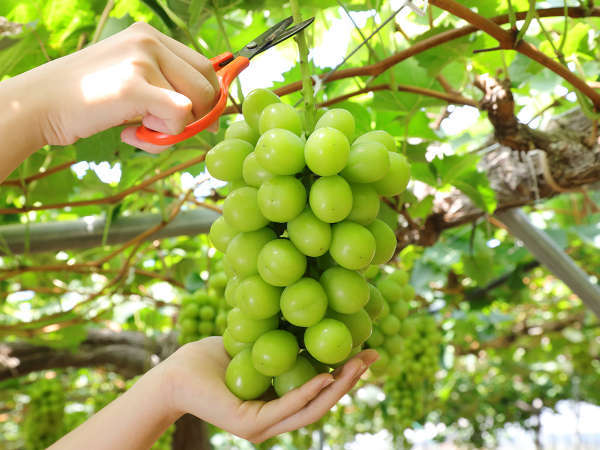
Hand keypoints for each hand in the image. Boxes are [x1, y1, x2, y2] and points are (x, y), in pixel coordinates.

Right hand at [28, 22, 218, 152]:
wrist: (40, 104)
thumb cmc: (90, 101)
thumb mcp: (134, 83)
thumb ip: (169, 91)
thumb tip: (213, 120)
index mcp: (151, 36)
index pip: (204, 68)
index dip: (208, 100)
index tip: (195, 120)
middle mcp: (149, 41)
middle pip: (207, 86)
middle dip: (198, 117)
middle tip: (163, 129)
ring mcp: (141, 60)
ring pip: (195, 105)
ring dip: (173, 130)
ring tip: (139, 129)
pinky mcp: (133, 85)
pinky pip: (180, 116)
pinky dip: (163, 136)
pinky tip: (130, 134)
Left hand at [161, 336, 377, 442]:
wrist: (173, 374)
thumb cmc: (211, 359)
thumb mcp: (255, 344)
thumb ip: (280, 340)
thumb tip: (308, 314)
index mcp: (278, 402)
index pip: (319, 391)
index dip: (345, 374)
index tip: (366, 350)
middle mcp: (275, 418)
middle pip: (322, 403)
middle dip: (350, 380)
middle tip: (373, 356)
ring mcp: (263, 426)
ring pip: (310, 410)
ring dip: (337, 388)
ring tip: (359, 364)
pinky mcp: (249, 425)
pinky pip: (285, 408)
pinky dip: (308, 393)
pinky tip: (326, 374)